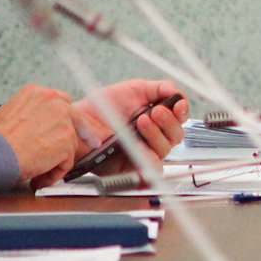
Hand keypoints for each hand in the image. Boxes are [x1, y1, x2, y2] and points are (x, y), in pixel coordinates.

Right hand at [0, 84, 78, 186]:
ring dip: (56, 160)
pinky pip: (67, 162)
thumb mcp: (7, 114)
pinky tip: (39, 178)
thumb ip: (28, 115)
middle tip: (92, 143)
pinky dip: (54, 173)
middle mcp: (53, 101)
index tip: (74, 126)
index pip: (60, 102)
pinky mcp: (68, 140)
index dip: (67, 117)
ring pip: (69, 143)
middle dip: (83, 132)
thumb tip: (34, 128)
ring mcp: (63, 120)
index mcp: (36, 93)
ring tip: (37, 171)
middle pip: (75, 117)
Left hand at [71, 79, 188, 174]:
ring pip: (164, 150)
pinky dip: (151, 165)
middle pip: (176, 135)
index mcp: (157, 118)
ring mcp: (144, 152)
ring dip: (156, 135)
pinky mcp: (132, 168)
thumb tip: (174, 90)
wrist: (78, 123)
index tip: (178, 104)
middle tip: (154, 112)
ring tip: (141, 122)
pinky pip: (150, 172)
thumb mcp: (131, 90)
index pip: (179, 117)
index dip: (182, 111)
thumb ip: (155, 88)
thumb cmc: (102, 108)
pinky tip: (144, 152)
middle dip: (168, 122)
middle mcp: (154, 137)